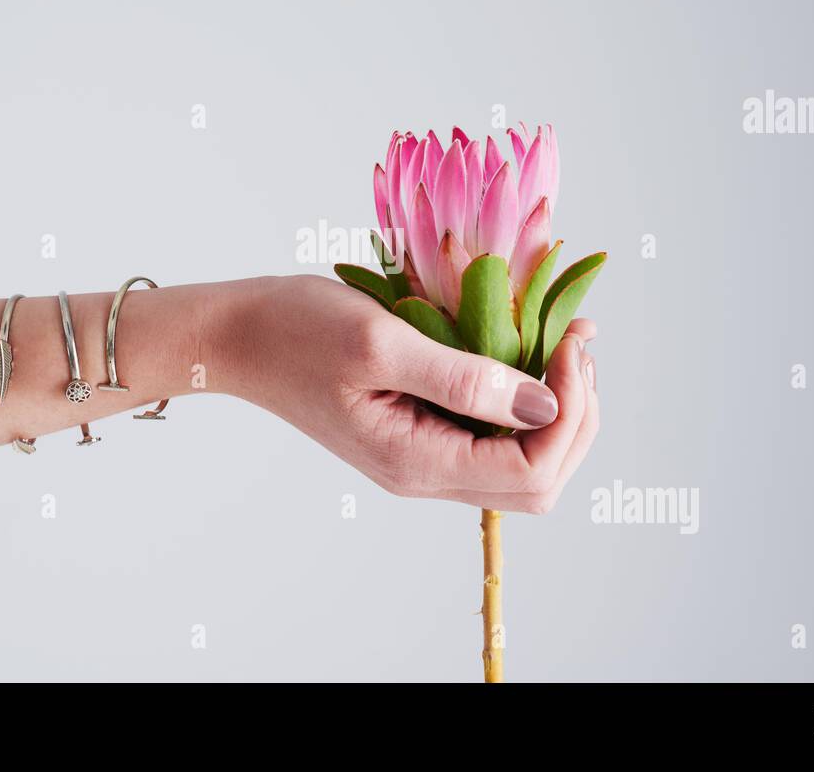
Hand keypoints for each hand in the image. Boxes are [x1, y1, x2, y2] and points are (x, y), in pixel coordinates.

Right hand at [216, 275, 599, 513]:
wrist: (237, 337)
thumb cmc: (295, 331)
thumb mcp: (380, 342)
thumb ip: (462, 378)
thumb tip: (543, 403)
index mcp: (416, 461)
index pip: (530, 473)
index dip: (570, 413)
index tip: (570, 343)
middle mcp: (426, 472)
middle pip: (538, 482)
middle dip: (576, 417)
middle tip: (575, 344)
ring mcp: (423, 455)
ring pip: (522, 463)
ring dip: (558, 408)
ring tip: (563, 342)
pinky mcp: (421, 430)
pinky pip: (493, 434)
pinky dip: (526, 397)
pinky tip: (531, 347)